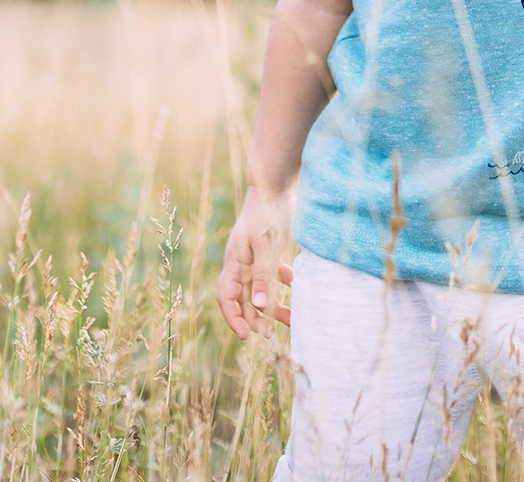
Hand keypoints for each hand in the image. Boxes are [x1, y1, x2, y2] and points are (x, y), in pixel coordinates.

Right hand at [218, 185, 295, 336]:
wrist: (275, 186)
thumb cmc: (268, 214)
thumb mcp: (266, 247)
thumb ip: (261, 276)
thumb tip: (257, 305)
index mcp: (234, 262)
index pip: (226, 298)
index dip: (233, 319)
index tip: (246, 336)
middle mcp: (241, 263)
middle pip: (242, 298)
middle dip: (254, 318)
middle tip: (270, 334)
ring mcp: (253, 257)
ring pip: (259, 289)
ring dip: (272, 306)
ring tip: (290, 320)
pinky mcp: (267, 251)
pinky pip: (271, 275)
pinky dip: (282, 284)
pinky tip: (297, 288)